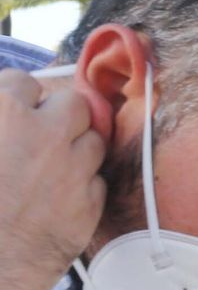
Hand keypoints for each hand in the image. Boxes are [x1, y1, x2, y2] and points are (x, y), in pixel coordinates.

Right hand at [0, 69, 105, 289]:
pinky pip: (97, 182)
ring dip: (76, 150)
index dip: (18, 99)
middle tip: (40, 135)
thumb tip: (7, 105)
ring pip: (94, 142)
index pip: (25, 83)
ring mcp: (72, 172)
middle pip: (74, 105)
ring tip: (49, 169)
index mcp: (5, 114)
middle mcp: (45, 137)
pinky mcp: (88, 207)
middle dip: (59, 117)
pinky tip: (56, 199)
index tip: (15, 111)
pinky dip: (82, 186)